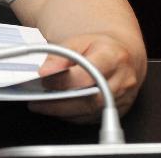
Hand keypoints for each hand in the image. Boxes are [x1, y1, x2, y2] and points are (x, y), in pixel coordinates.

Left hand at [27, 33, 143, 123]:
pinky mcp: (120, 111)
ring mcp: (123, 98)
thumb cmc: (99, 48)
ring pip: (90, 112)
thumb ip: (59, 55)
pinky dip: (72, 115)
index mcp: (113, 57)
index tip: (45, 81)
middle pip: (90, 98)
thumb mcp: (77, 42)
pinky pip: (92, 118)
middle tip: (37, 102)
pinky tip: (57, 109)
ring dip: (63, 111)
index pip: (89, 73)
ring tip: (41, 106)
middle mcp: (123, 79)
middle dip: (60, 103)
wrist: (122, 56)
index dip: (65, 80)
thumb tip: (45, 72)